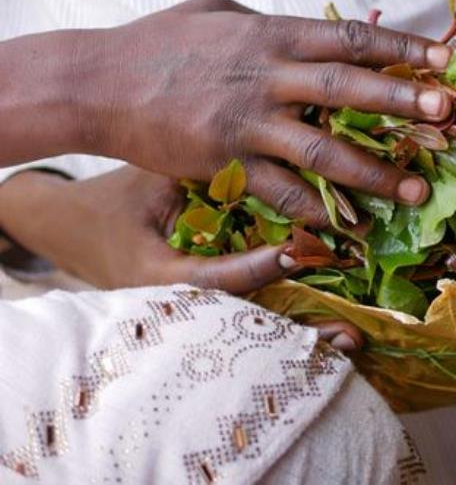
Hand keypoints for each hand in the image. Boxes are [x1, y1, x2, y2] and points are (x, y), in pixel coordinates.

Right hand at [0, 167, 363, 351]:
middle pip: (248, 323)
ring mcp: (195, 312)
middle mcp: (180, 305)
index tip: (299, 251)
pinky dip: (297, 312)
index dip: (258, 266)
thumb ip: (202, 176)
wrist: (67, 229)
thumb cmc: (111, 200)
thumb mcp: (148, 185)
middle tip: (351, 334)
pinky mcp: (211, 307)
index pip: (215, 279)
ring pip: (259, 327)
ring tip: (356, 338)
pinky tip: (343, 318)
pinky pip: (261, 314)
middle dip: (300, 328)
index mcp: (156, 276)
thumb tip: (264, 149)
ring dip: (307, 330)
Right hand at [68, 0, 452, 225]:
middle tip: (448, 115)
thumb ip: (265, 23)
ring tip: (416, 191)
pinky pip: (281, 191)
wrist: (95, 83)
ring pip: (323, 148)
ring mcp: (248, 121)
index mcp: (270, 35)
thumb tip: (303, 28)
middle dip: (402, 101)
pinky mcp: (227, 161)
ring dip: (374, 171)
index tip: (444, 58)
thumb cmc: (155, 43)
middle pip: (347, 86)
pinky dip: (316, 212)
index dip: (401, 48)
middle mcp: (266, 75)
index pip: (349, 37)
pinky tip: (347, 229)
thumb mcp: (216, 14)